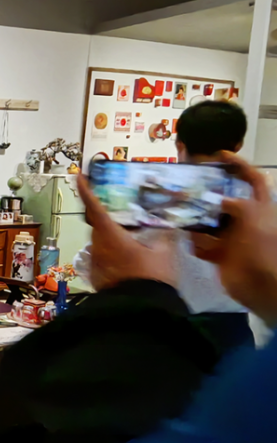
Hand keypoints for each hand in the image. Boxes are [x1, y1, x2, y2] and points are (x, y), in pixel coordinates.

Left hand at [77, 176, 178, 290]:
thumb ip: (164, 235)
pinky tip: (130, 256)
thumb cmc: (152, 278)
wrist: (140, 311)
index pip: (94, 207)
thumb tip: (169, 225)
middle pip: (98, 224)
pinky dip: (113, 251)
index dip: (86, 190)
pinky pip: (104, 256)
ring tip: (133, 234)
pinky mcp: (98, 275)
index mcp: (110, 234)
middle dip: (108, 215)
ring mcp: (95, 261)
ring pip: (101, 240)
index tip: (79, 176)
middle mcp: (97, 245)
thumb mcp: (165, 253)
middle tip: (124, 210)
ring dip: (112, 235)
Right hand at [190, 153, 276, 325]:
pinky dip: (196, 244)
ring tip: (182, 217)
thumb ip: (235, 204)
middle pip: (223, 200)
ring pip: (208, 222)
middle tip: (185, 189)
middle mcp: (246, 219)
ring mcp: (232, 237)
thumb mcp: (253, 217)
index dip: (239, 165)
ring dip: (196, 223)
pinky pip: (202, 243)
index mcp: (260, 207)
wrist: (261, 287)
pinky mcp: (220, 254)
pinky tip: (193, 244)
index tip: (219, 155)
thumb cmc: (261, 247)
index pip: (253, 179)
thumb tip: (216, 199)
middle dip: (206, 196)